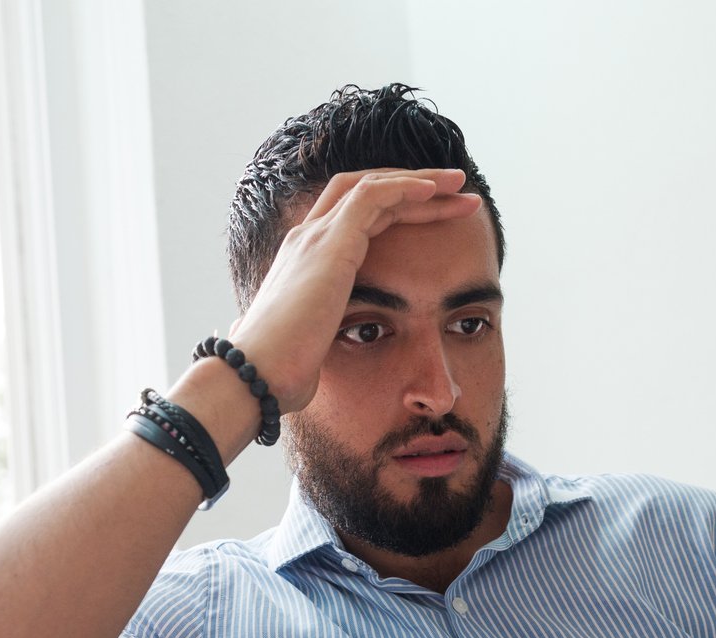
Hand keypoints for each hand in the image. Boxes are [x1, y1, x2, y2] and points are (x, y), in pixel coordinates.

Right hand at [223, 168, 481, 415]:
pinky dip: (407, 189)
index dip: (395, 209)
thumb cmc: (279, 374)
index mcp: (305, 262)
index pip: (353, 217)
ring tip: (460, 186)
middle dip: (413, 186)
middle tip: (455, 190)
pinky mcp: (331, 243)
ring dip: (420, 182)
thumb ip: (315, 341)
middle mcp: (307, 240)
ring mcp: (316, 237)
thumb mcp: (310, 348)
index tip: (435, 215)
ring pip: (373, 186)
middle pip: (365, 192)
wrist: (256, 376)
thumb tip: (312, 364)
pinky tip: (436, 192)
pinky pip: (374, 196)